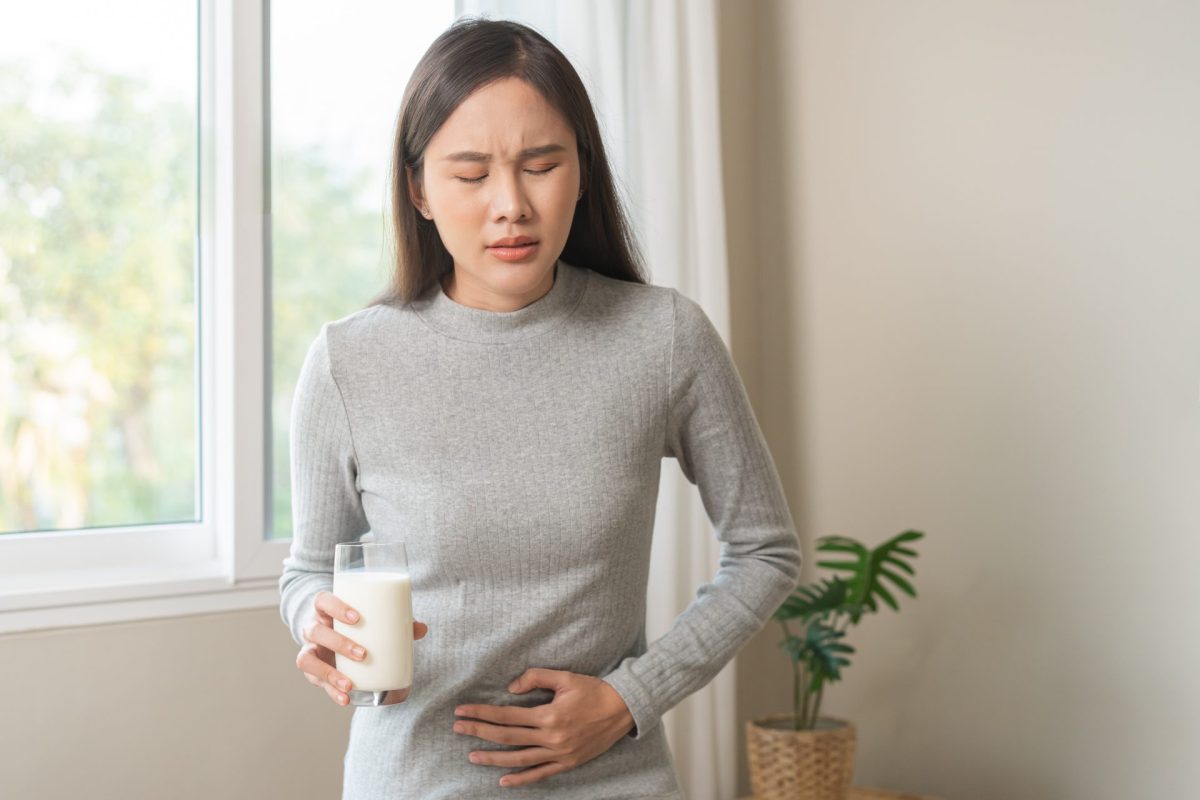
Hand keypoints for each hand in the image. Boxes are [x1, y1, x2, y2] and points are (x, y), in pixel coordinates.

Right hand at [295, 589, 428, 705]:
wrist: (333, 637)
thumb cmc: (355, 625)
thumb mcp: (370, 619)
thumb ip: (394, 622)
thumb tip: (421, 628)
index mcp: (325, 610)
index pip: (322, 601)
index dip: (335, 606)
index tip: (356, 617)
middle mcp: (313, 628)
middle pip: (316, 631)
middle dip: (338, 643)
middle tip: (363, 654)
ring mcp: (310, 649)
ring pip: (307, 659)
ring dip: (328, 673)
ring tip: (349, 684)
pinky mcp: (312, 670)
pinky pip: (314, 681)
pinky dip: (330, 690)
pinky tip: (345, 698)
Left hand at [453, 668, 634, 787]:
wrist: (623, 709)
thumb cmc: (593, 690)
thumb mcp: (565, 677)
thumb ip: (535, 678)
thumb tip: (510, 688)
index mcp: (549, 715)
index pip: (506, 716)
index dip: (482, 713)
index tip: (462, 711)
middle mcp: (551, 737)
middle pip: (507, 738)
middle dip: (479, 732)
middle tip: (458, 728)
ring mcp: (559, 754)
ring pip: (519, 759)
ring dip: (494, 758)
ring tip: (472, 756)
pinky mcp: (567, 763)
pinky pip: (540, 774)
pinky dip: (521, 780)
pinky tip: (503, 781)